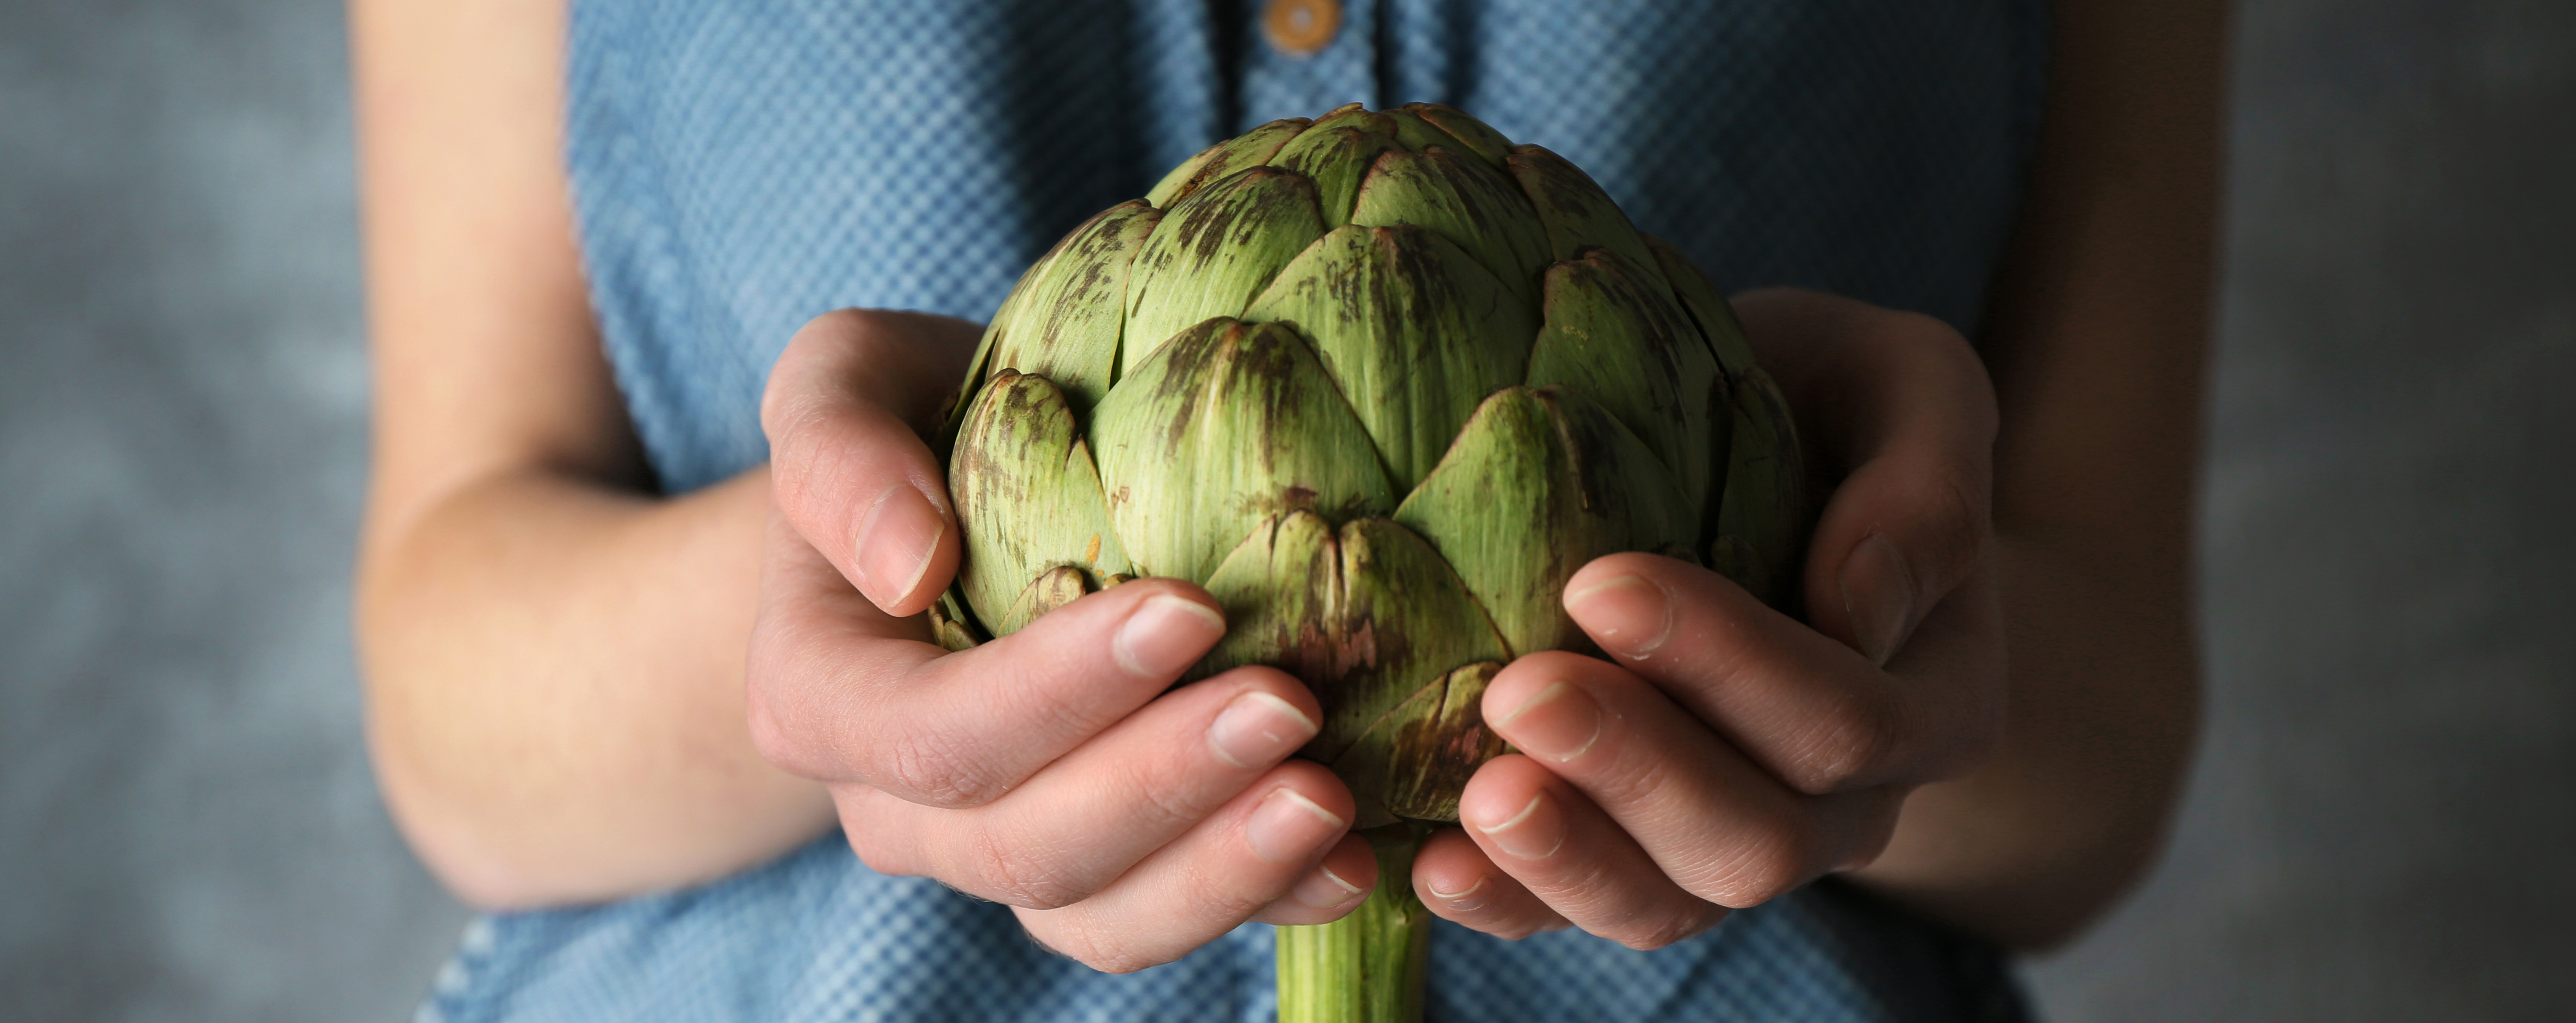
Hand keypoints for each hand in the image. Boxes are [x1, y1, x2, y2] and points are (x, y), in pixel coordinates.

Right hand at [745, 309, 1376, 972]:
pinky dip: (1267, 899)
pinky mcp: (1097, 873)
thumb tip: (907, 564)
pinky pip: (1166, 921)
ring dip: (1223, 870)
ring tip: (1332, 799)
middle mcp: (896, 807)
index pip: (931, 734)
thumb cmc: (907, 423)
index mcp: (819, 699)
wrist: (954, 496)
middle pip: (1024, 845)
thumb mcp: (844, 382)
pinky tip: (1359, 857)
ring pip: (1097, 917)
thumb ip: (836, 449)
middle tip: (1292, 703)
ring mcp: (996, 855)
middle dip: (1165, 782)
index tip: (1191, 610)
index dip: (1056, 692)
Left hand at [1410, 288, 2009, 945]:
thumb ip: (1926, 484)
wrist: (1776, 475)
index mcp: (1934, 702)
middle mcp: (1849, 807)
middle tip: (1519, 692)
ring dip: (1569, 857)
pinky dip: (1508, 903)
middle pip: (1759, 837)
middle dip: (1636, 768)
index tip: (1598, 581)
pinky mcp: (1636, 861)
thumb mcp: (1909, 390)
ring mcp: (1736, 847)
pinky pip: (1580, 913)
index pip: (1843, 716)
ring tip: (1477, 792)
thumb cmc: (1836, 408)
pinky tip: (1432, 866)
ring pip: (1670, 903)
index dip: (1727, 663)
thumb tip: (1860, 603)